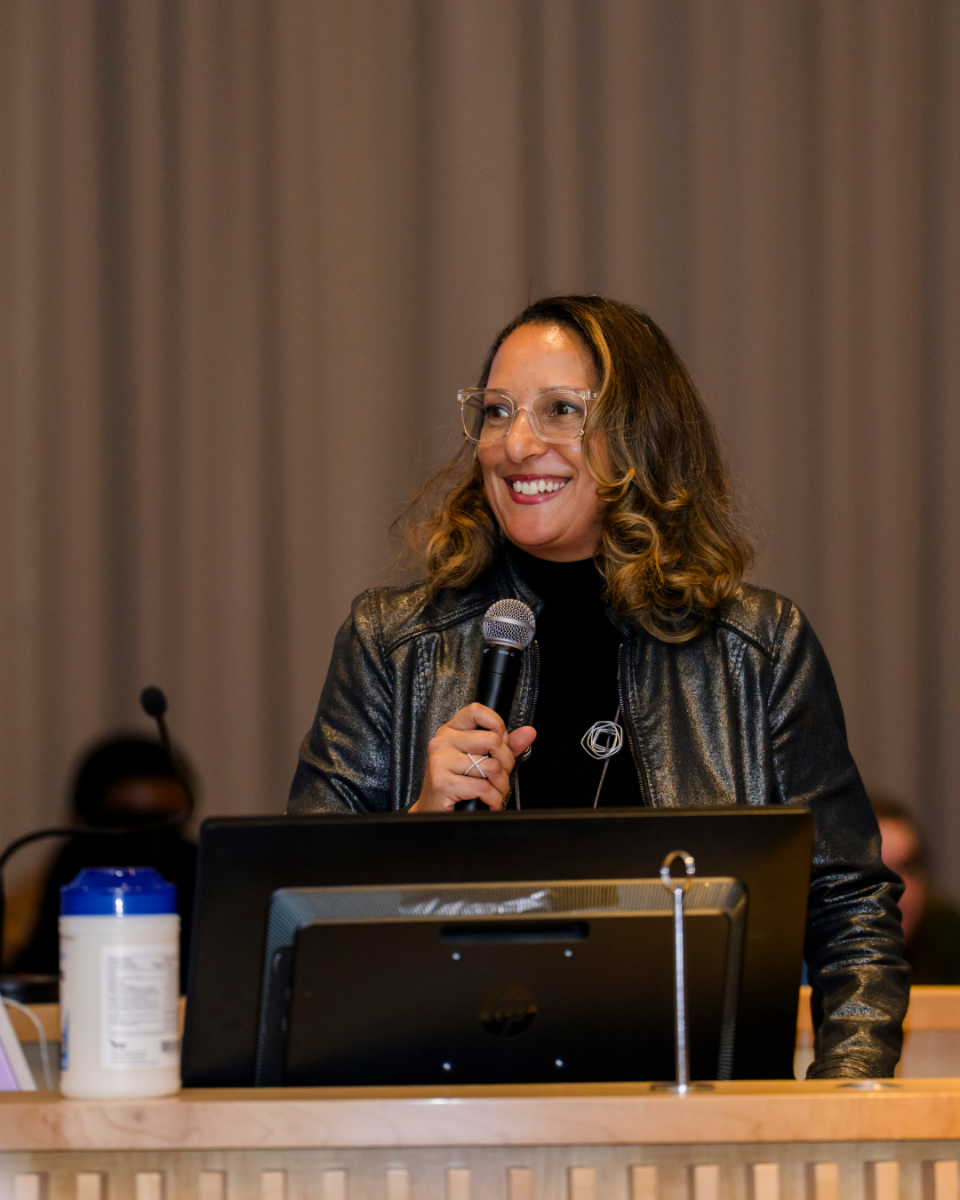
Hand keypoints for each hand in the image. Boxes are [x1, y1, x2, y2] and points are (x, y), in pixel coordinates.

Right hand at [408, 703, 536, 812]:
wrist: (434, 811)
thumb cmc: (458, 784)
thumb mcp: (482, 759)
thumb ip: (506, 745)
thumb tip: (529, 732)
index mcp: (451, 731)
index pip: (476, 711)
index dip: (497, 724)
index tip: (502, 742)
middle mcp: (443, 742)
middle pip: (491, 740)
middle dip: (506, 763)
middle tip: (502, 775)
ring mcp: (440, 761)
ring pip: (490, 766)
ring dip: (501, 786)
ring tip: (496, 792)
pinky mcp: (442, 783)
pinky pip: (483, 787)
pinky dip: (494, 799)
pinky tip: (490, 802)